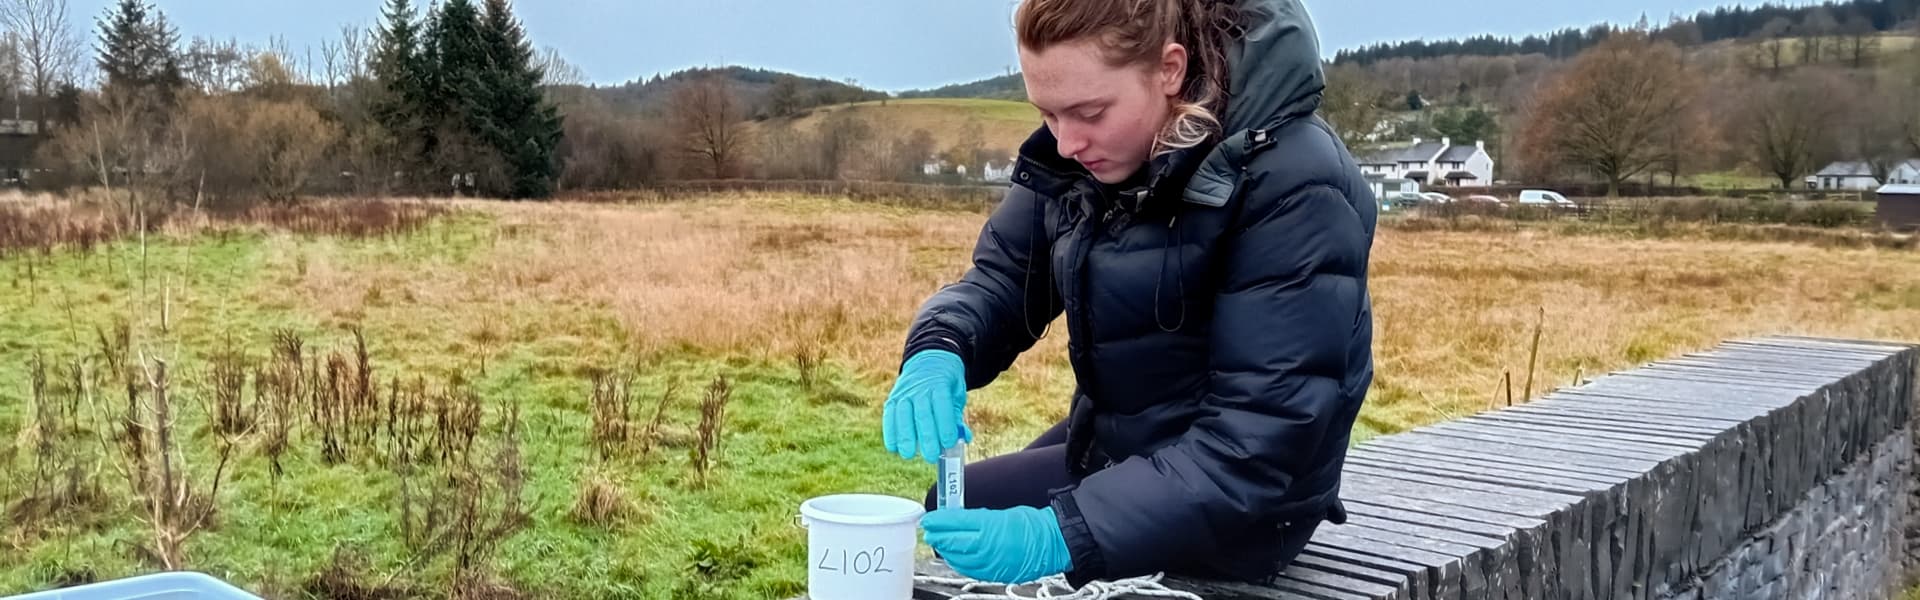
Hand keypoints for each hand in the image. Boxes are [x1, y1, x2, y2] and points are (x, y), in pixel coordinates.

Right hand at [883, 350, 972, 462]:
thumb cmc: (946, 383)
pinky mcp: (892, 398)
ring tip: (908, 454)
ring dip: (905, 436)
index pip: (942, 405)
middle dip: (926, 437)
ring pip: (903, 415)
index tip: (948, 443)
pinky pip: (889, 416)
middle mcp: (920, 388)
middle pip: (922, 413)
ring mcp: (904, 392)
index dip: (945, 425)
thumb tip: (963, 438)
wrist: (928, 358)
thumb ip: (957, 417)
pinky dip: (890, 432)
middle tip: (930, 456)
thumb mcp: (956, 394)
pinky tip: (893, 448)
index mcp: (940, 384)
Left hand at [922, 506, 1072, 583]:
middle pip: (953, 542)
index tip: (928, 518)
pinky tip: (955, 556)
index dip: (938, 521)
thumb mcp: (1001, 514)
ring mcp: (989, 563)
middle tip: (929, 530)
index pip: (955, 523)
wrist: (1053, 543)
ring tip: (939, 542)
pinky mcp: (994, 574)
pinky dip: (958, 562)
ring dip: (946, 550)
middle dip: (937, 536)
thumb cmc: (1031, 525)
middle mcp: (987, 546)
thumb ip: (978, 519)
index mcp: (990, 526)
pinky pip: (969, 569)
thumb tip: (957, 520)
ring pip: (958, 558)